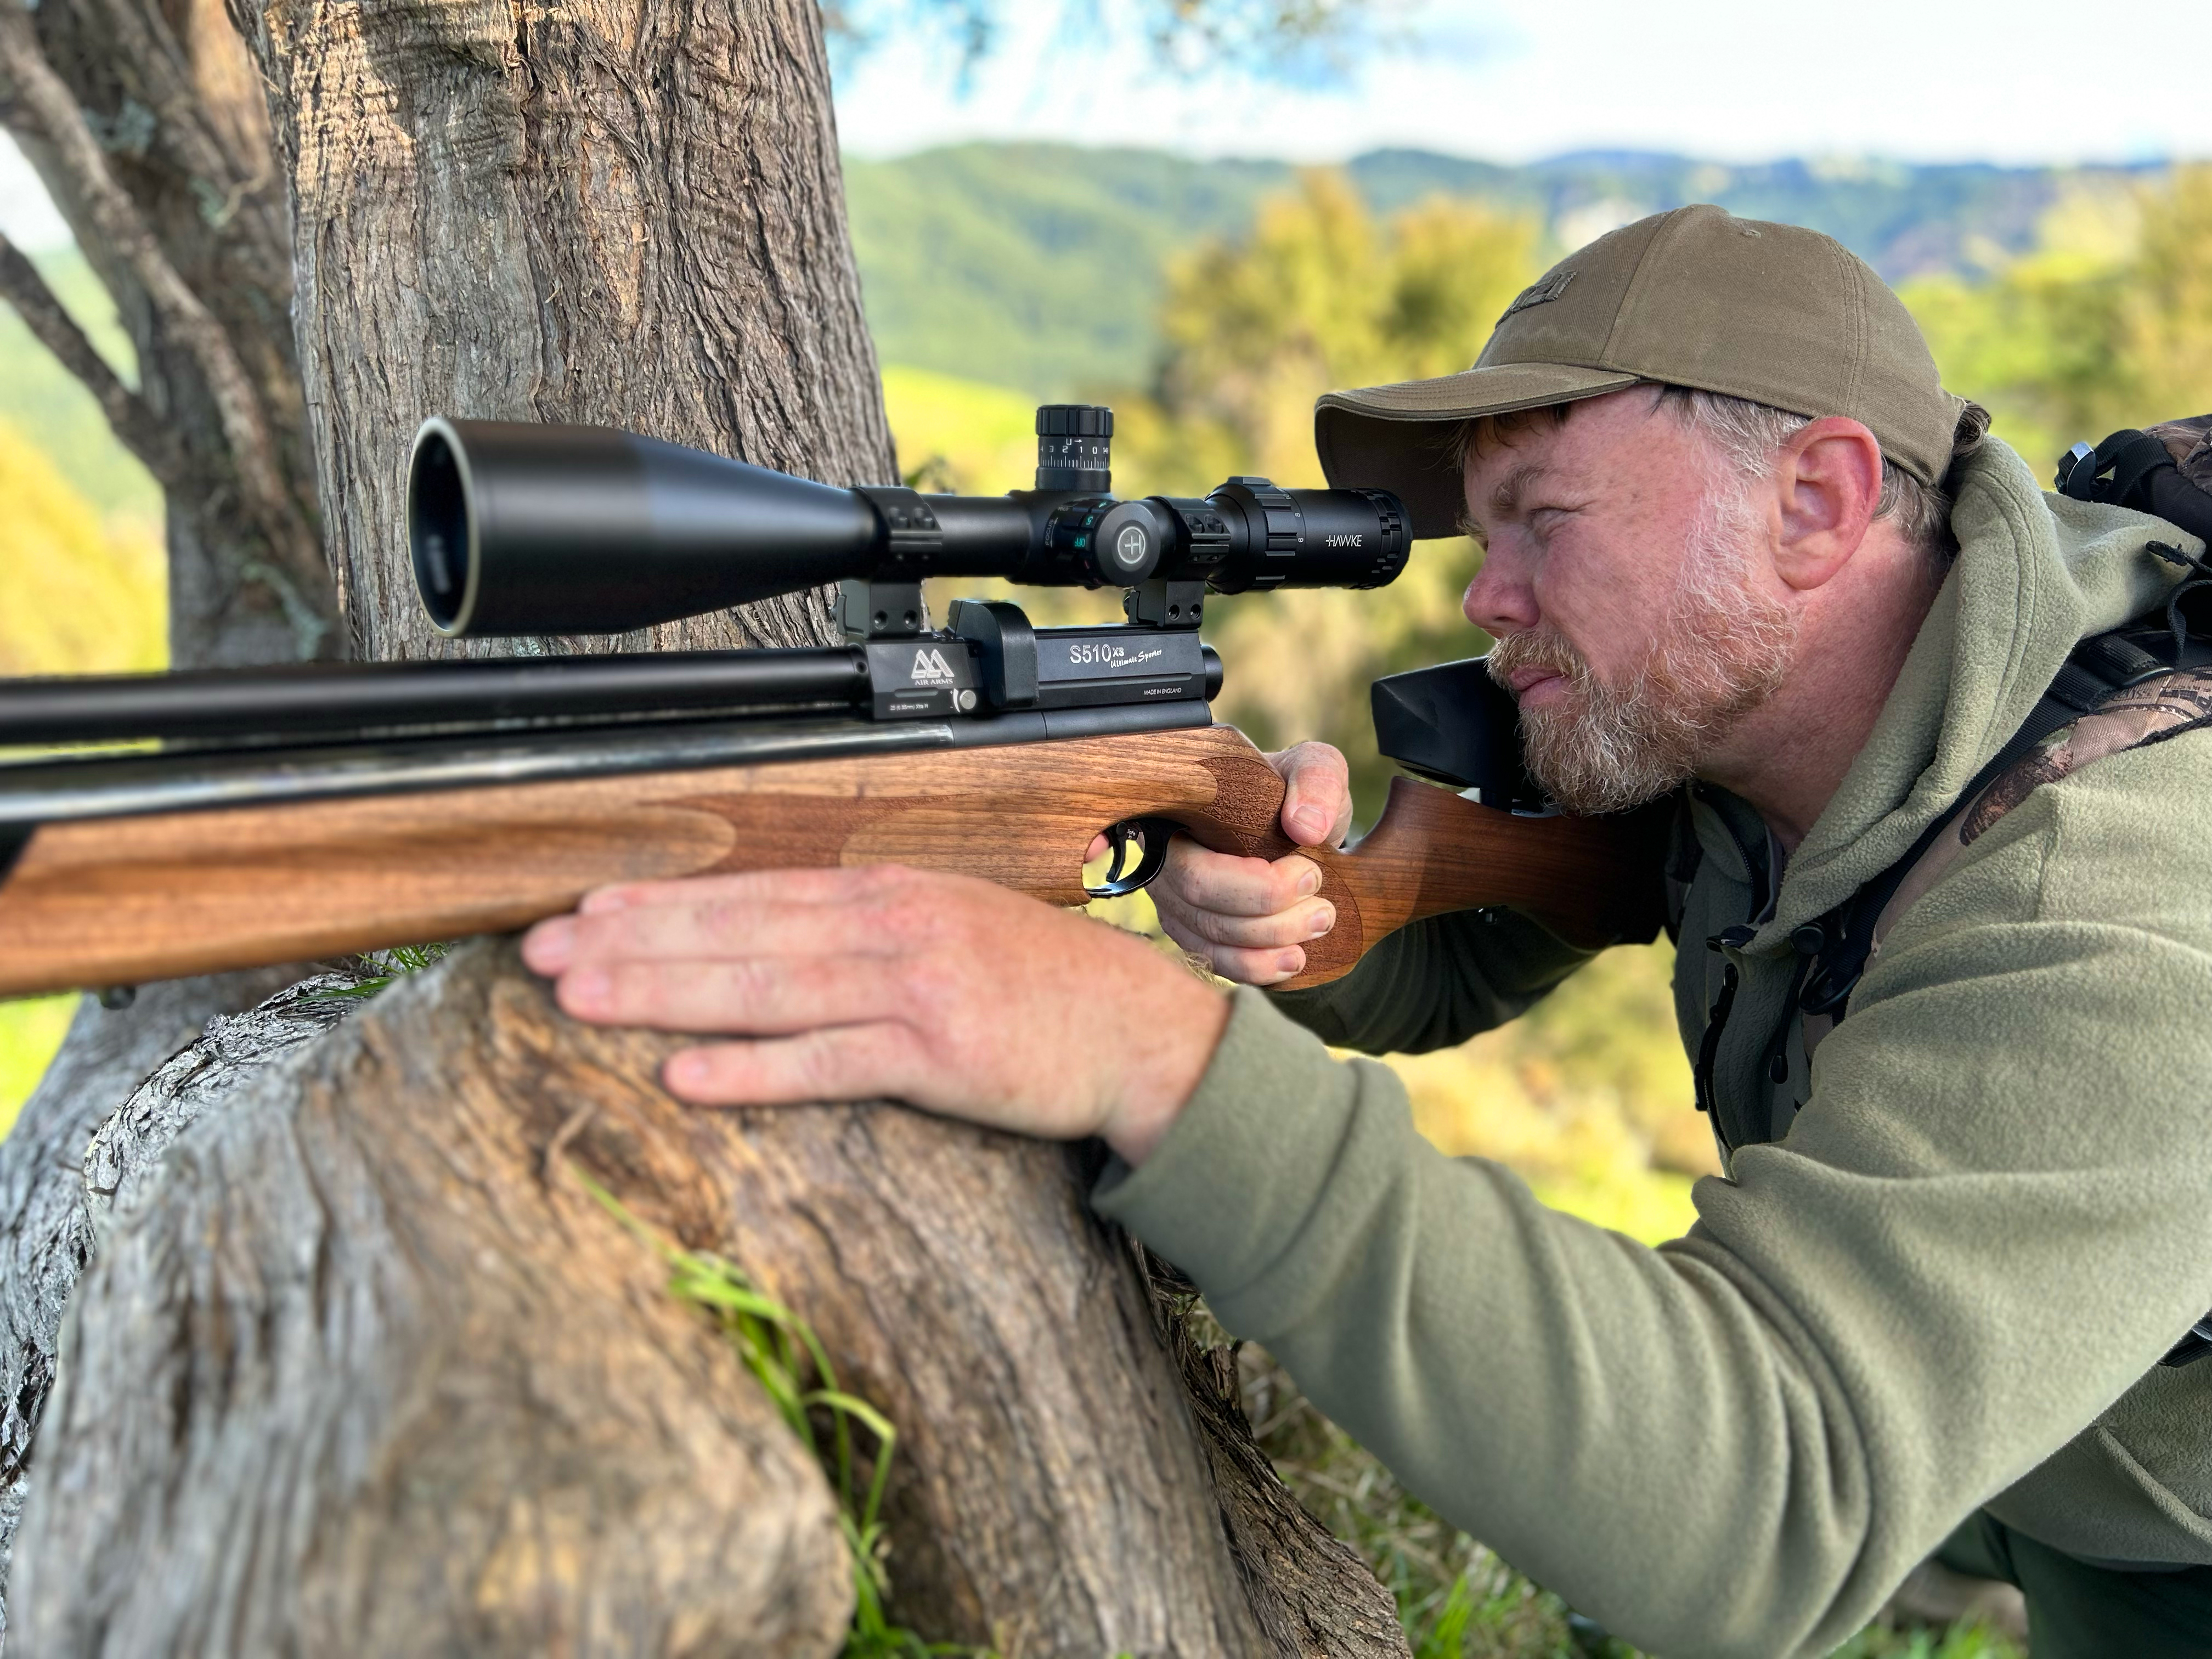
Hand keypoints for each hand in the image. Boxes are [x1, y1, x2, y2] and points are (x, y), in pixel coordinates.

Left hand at [520, 865, 1230, 1164]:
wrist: (1136, 1031)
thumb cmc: (1036, 985)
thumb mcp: (944, 927)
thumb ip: (857, 929)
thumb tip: (763, 938)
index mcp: (884, 892)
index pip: (748, 892)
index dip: (657, 903)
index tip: (578, 912)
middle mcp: (887, 926)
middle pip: (735, 931)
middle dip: (629, 942)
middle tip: (537, 952)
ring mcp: (911, 987)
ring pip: (764, 986)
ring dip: (665, 992)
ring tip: (578, 999)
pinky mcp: (937, 1054)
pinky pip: (827, 1063)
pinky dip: (752, 1070)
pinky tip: (684, 1075)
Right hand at [1146, 741, 1352, 985]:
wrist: (1293, 825)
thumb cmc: (1292, 793)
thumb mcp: (1314, 769)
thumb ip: (1316, 782)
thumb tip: (1305, 827)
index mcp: (1181, 811)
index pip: (1193, 858)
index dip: (1249, 881)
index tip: (1311, 872)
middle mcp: (1164, 858)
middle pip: (1201, 898)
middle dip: (1269, 912)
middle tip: (1324, 904)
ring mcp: (1172, 900)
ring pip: (1209, 937)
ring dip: (1271, 941)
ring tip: (1321, 923)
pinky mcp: (1191, 933)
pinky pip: (1214, 963)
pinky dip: (1257, 967)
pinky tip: (1295, 958)